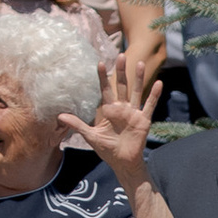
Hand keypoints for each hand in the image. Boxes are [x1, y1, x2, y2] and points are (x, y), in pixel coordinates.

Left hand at [58, 52, 153, 185]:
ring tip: (140, 63)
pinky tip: (159, 83)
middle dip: (121, 71)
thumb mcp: (90, 136)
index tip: (100, 63)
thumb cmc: (107, 149)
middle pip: (122, 86)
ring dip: (139, 78)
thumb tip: (59, 116)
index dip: (103, 77)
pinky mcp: (143, 121)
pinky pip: (149, 106)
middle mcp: (122, 108)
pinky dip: (154, 95)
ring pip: (136, 92)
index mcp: (109, 110)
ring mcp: (133, 113)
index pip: (105, 90)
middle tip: (121, 55)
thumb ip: (77, 124)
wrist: (122, 163)